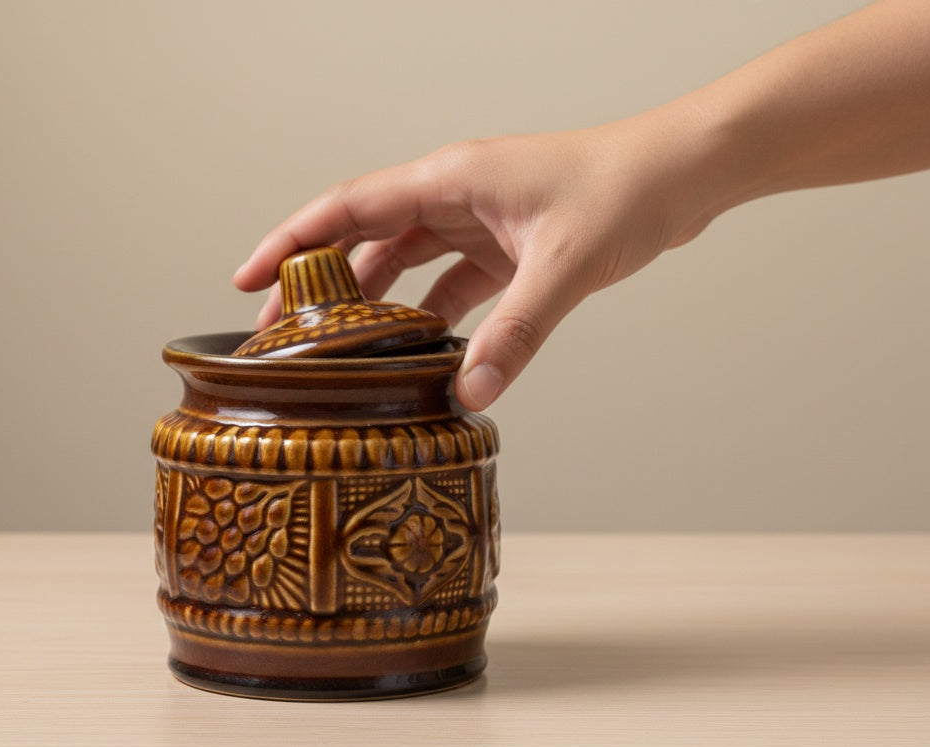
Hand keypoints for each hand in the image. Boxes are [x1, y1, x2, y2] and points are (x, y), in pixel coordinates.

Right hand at [234, 107, 723, 410]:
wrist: (683, 173)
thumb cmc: (626, 188)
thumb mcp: (563, 266)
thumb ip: (514, 332)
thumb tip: (469, 391)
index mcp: (450, 178)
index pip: (346, 207)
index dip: (289, 242)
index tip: (246, 278)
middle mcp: (454, 194)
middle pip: (365, 240)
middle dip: (322, 286)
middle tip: (284, 336)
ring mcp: (479, 220)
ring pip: (406, 263)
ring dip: (375, 304)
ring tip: (341, 351)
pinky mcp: (507, 245)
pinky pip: (452, 282)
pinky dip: (433, 315)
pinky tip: (423, 351)